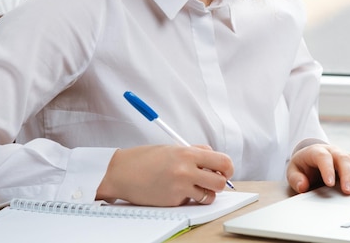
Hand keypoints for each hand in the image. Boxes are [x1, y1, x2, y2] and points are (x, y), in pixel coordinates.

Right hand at [96, 144, 233, 205]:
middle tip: (213, 181)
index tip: (224, 171)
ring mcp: (180, 188)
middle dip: (221, 183)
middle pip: (221, 182)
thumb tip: (216, 160)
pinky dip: (188, 198)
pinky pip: (191, 202)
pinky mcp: (173, 201)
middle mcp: (186, 170)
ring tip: (193, 186)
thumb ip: (197, 152)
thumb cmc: (146, 159)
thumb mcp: (174, 148)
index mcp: (188, 153)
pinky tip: (175, 190)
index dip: (227, 168)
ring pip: (209, 196)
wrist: (121, 172)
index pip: (223, 161)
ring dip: (205, 193)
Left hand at [286, 144, 349, 194]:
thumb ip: (296, 179)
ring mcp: (344, 155)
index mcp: (316, 152)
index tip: (329, 183)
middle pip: (342, 159)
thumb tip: (302, 186)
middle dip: (346, 175)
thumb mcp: (293, 171)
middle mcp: (333, 151)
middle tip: (348, 191)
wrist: (311, 159)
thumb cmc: (303, 166)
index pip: (323, 157)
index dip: (327, 169)